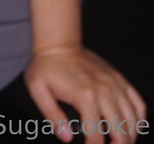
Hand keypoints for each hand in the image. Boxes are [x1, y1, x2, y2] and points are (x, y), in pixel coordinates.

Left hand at [24, 44, 146, 143]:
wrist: (58, 43)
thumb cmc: (47, 65)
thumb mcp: (38, 89)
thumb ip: (51, 116)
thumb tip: (66, 136)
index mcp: (84, 96)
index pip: (97, 136)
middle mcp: (103, 90)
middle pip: (120, 132)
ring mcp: (114, 84)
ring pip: (132, 120)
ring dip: (128, 137)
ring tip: (118, 142)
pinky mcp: (118, 79)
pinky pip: (138, 103)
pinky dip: (138, 119)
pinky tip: (130, 126)